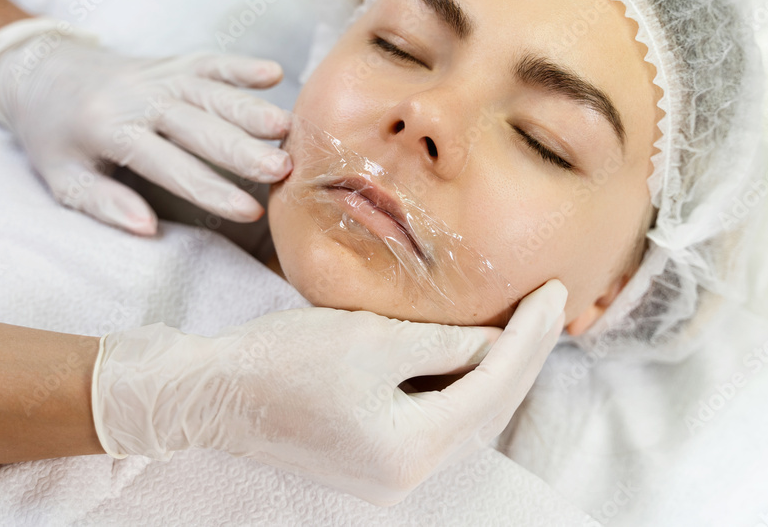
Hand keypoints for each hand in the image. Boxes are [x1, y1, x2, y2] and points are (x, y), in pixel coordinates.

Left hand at [0, 17, 292, 233]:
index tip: (249, 211)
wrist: (40, 73)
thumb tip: (147, 229)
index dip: (211, 190)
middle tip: (284, 169)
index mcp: (109, 130)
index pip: (169, 165)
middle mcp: (138, 98)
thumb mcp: (63, 179)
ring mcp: (158, 76)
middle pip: (198, 126)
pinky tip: (273, 74)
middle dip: (242, 149)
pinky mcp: (171, 63)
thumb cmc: (55, 138)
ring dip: (250, 109)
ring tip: (288, 129)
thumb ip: (104, 203)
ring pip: (210, 92)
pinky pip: (209, 62)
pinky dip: (240, 66)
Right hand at [91, 280, 566, 505]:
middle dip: (522, 357)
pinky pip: (434, 422)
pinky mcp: (372, 459)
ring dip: (493, 372)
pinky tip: (471, 353)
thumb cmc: (283, 361)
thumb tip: (494, 339)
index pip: (493, 388)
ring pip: (463, 418)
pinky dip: (457, 386)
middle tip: (551, 305)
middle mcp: (407, 475)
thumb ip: (442, 344)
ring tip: (524, 325)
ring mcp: (388, 473)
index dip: (529, 337)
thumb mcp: (371, 339)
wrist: (212, 393)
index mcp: (410, 451)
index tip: (555, 292)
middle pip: (486, 411)